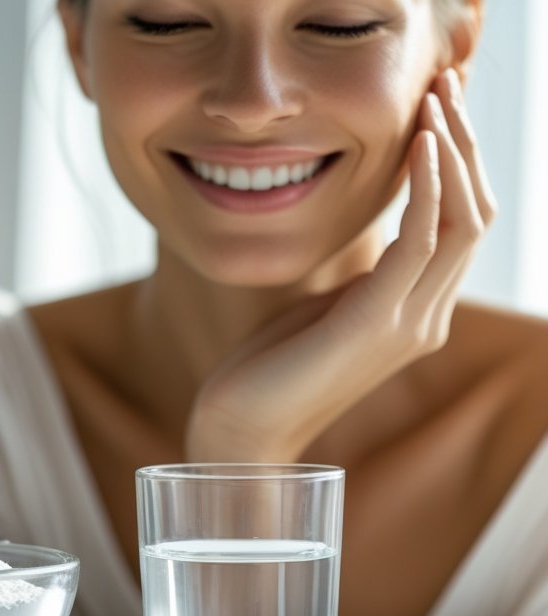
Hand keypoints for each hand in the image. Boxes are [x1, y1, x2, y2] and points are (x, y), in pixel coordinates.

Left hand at [186, 68, 497, 462]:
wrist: (241, 429)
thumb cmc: (271, 368)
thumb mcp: (326, 309)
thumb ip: (364, 278)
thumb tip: (379, 239)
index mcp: (416, 313)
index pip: (459, 226)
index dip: (457, 163)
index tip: (436, 109)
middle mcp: (426, 318)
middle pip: (474, 215)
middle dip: (464, 144)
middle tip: (444, 86)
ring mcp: (409, 324)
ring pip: (461, 222)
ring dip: (452, 153)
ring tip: (435, 100)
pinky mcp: (377, 324)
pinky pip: (421, 241)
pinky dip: (426, 188)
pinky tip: (418, 146)